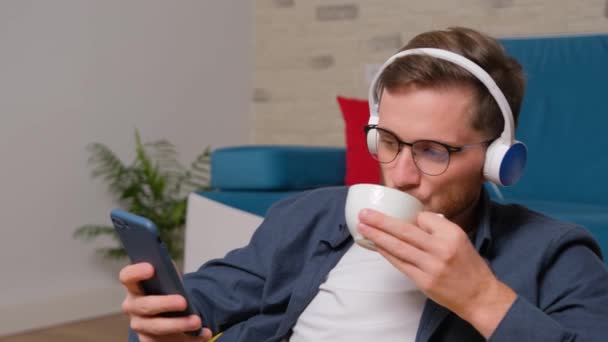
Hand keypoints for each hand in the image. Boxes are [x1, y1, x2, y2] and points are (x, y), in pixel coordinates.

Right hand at [119, 263, 213, 341]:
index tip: (151, 268)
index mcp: (134, 286)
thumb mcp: (168, 279)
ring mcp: (140, 326)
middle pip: (144, 306)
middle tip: (183, 302)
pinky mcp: (150, 341)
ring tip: (196, 321)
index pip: (127, 277)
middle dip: (164, 304)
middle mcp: (132, 306)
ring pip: (156, 327)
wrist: (172, 312)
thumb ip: (169, 273)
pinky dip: (190, 339)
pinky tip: (204, 334)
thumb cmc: (168, 290)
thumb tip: (173, 271)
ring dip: (178, 325)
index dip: (136, 272)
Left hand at [358, 210, 515, 337]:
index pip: (423, 217)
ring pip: (398, 247)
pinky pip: (400, 263)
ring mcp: (431, 266)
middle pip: (405, 231)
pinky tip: (376, 245)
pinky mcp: (423, 281)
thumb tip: (412, 220)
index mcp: (452, 234)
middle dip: (381, 221)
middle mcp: (441, 248)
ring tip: (363, 227)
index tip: (401, 216)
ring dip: (377, 236)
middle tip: (364, 213)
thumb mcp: (459, 238)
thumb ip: (437, 228)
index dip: (412, 217)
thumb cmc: (468, 265)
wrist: (479, 295)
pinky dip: (386, 253)